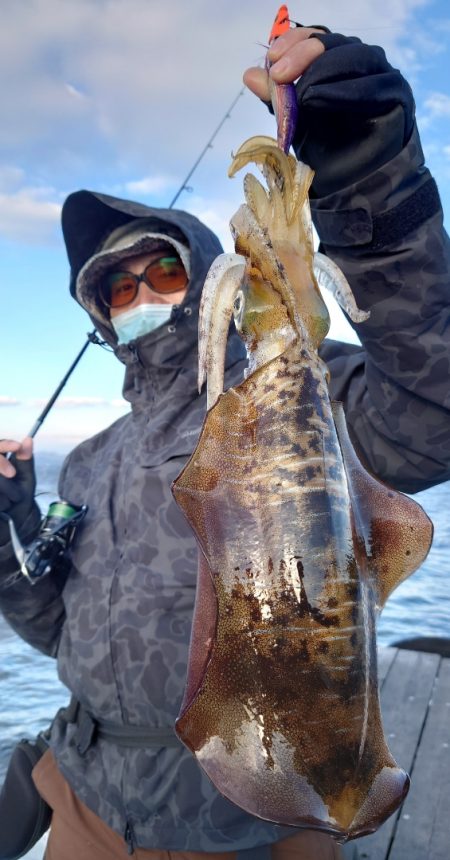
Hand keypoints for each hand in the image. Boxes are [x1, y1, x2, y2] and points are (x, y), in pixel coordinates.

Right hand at [0, 437, 37, 543]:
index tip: (16, 446)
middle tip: (11, 474)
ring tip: (8, 500)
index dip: (5, 444)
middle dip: (2, 467)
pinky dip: (1, 500)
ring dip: (4, 488)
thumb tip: (28, 439)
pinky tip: (2, 507)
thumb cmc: (18, 503)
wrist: (10, 527)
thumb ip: (25, 461)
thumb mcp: (25, 481)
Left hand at [244, 29, 414, 196]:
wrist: (354, 186)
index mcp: (338, 63)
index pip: (318, 37)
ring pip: (358, 56)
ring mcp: (384, 76)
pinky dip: (345, 90)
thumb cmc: (327, 151)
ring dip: (323, 69)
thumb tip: (249, 75)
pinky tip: (320, 99)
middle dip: (304, 54)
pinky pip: (375, 84)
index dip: (294, 41)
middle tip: (279, 74)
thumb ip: (278, 100)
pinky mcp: (398, 95)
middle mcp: (363, 64)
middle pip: (336, 43)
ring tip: (300, 94)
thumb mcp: (295, 122)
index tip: (271, 59)